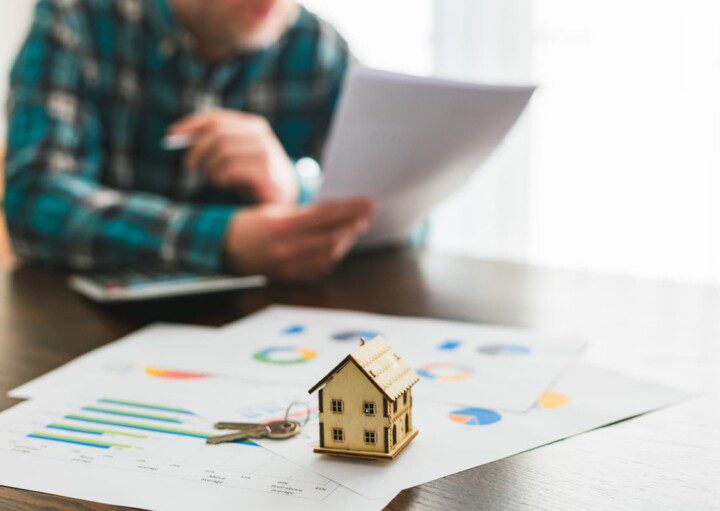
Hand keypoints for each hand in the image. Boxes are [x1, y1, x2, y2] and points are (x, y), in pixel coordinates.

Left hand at [169, 109, 297, 203]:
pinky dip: (220, 178)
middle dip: (196, 150)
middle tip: (187, 167)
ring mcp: (265, 153)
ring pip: (221, 152)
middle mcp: (260, 135)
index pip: (216, 118)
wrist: (286, 198)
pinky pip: (230, 170)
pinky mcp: (265, 173)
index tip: (171, 135)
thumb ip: (216, 143)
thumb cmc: (254, 176)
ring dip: (210, 169)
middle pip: (216, 133)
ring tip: (215, 180)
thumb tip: (180, 137)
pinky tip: (225, 184)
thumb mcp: (236, 155)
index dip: (190, 124)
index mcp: (253, 125)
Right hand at [224, 198, 374, 281]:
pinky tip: (340, 246)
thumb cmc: (251, 224)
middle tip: (368, 213)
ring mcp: (288, 265)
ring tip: (357, 227)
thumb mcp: (275, 211)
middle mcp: (287, 248)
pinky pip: (319, 269)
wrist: (225, 247)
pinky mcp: (289, 276)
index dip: (351, 209)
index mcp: (283, 226)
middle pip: (332, 237)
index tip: (367, 202)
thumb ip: (305, 213)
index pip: (327, 216)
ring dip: (346, 241)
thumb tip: (336, 211)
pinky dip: (333, 257)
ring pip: (329, 255)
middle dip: (354, 224)